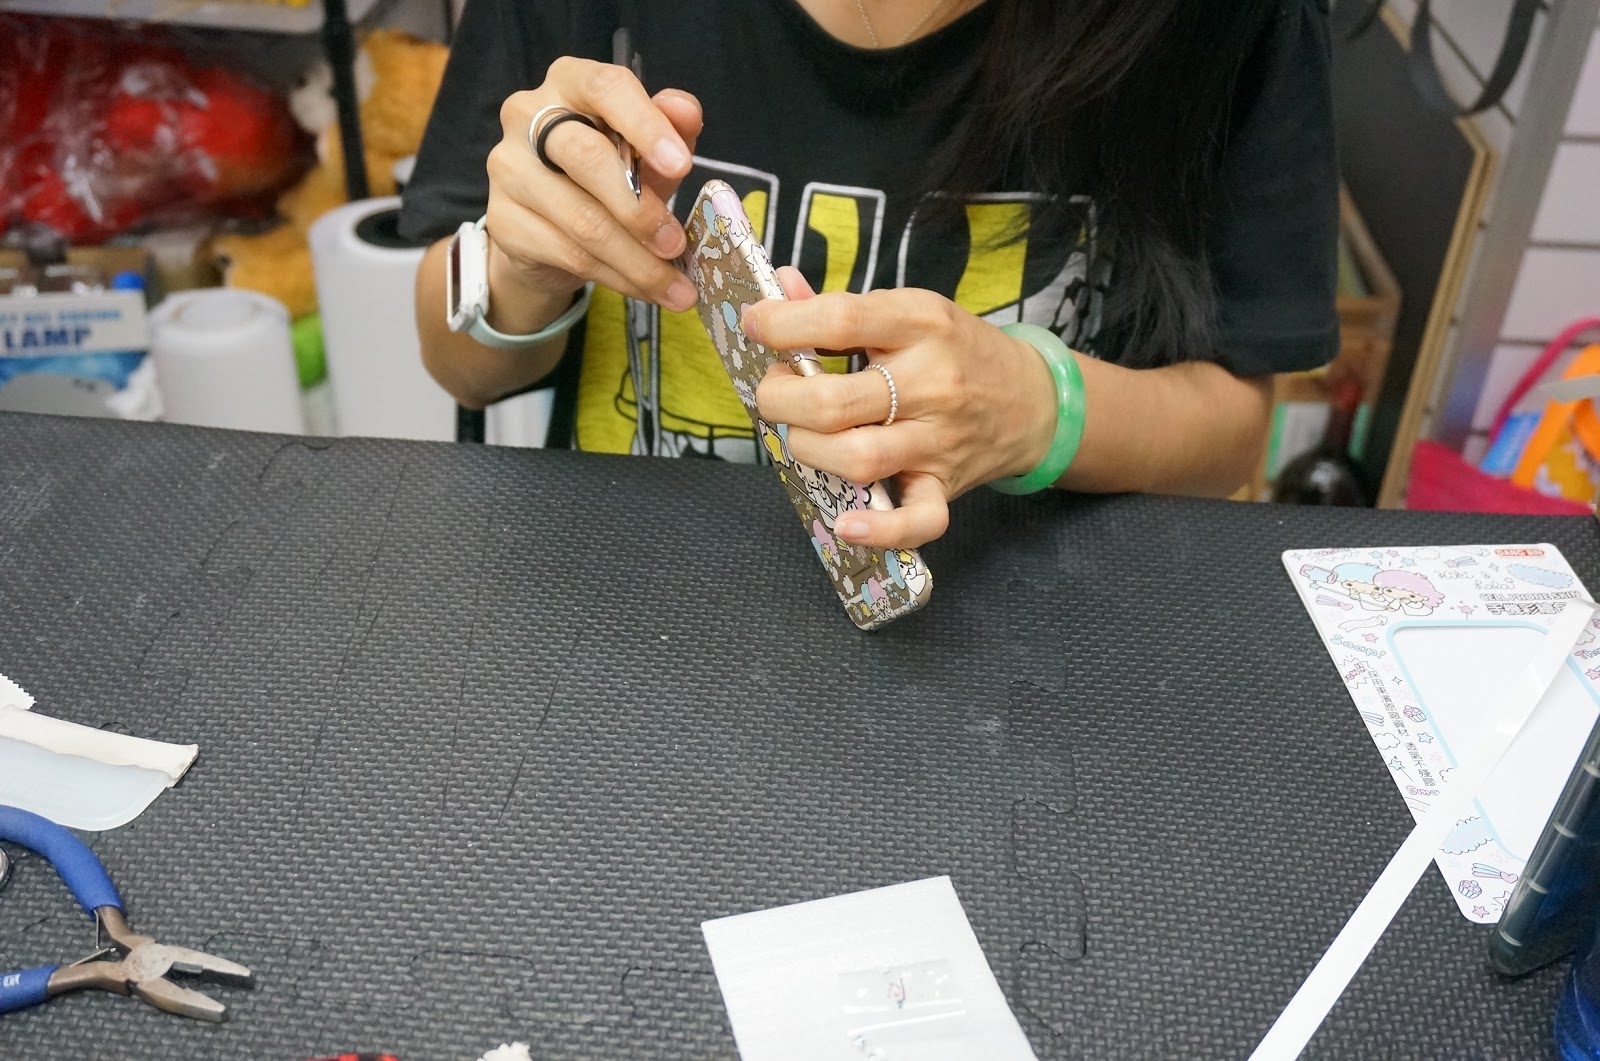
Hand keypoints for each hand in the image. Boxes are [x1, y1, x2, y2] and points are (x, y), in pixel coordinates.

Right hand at [485, 57, 702, 313]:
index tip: (682, 165)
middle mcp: (527, 117)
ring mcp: (508, 169)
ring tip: (677, 288)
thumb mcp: (647, 151)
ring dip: (637, 261)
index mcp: (569, 83)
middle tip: (678, 244)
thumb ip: (671, 129)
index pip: (606, 88)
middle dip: (641, 209)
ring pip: (582, 220)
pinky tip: (646, 289)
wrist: (549, 232)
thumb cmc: (605, 177)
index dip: (646, 126)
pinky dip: (617, 278)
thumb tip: (685, 110)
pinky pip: (569, 255)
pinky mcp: (503, 222)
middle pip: (586, 157)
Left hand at [745, 268, 1059, 549]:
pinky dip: (880, 530)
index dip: (784, 324)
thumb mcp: (909, 314)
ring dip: (807, 450)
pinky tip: (845, 522)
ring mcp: (938, 440)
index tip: (757, 324)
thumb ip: (842, 307)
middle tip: (774, 391)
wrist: (1032, 400)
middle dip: (780, 399)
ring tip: (801, 435)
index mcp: (921, 324)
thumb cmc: (956, 352)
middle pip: (834, 402)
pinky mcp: (945, 485)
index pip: (842, 320)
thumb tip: (779, 290)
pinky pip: (918, 520)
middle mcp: (932, 382)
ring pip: (858, 458)